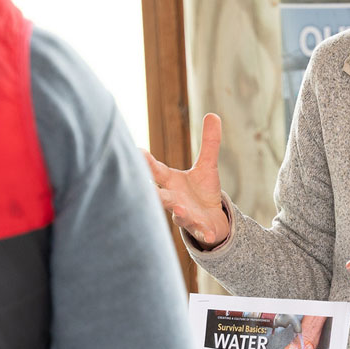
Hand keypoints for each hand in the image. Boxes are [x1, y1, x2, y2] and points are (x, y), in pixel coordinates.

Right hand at [144, 113, 229, 248]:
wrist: (213, 221)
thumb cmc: (202, 193)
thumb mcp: (207, 166)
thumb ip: (209, 143)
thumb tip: (213, 114)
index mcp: (171, 183)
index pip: (155, 170)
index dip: (145, 162)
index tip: (136, 151)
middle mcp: (174, 199)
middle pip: (160, 196)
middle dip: (153, 191)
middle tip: (145, 186)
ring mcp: (186, 216)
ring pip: (178, 215)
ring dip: (179, 212)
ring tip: (179, 208)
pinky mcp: (201, 229)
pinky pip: (201, 232)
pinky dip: (204, 233)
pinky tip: (209, 235)